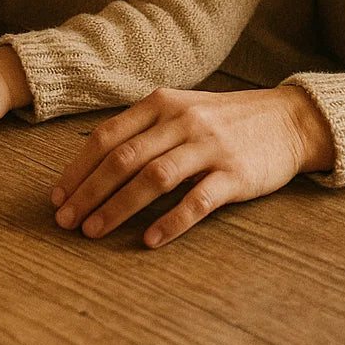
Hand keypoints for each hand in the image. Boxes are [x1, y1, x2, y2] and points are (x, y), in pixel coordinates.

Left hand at [51, 84, 335, 247]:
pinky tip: (150, 240)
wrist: (286, 119)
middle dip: (89, 192)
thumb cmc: (224, 120)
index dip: (78, 169)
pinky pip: (197, 201)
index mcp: (161, 104)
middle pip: (123, 159)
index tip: (58, 197)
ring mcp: (208, 147)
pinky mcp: (234, 174)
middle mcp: (181, 121)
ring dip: (118, 207)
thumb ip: (144, 128)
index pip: (107, 137)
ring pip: (153, 179)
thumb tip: (95, 162)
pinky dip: (171, 221)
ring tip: (94, 232)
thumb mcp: (181, 109)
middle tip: (65, 222)